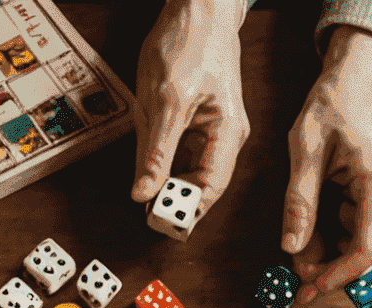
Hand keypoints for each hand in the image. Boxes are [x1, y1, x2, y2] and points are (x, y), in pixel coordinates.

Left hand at [131, 0, 249, 220]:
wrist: (197, 5)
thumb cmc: (189, 42)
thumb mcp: (165, 101)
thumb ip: (155, 153)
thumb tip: (143, 194)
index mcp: (228, 134)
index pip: (211, 189)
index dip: (185, 211)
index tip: (157, 222)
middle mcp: (225, 137)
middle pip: (199, 185)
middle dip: (172, 199)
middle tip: (143, 209)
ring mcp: (211, 130)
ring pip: (185, 171)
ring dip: (165, 181)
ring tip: (143, 188)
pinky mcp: (194, 123)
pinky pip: (179, 154)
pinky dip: (162, 162)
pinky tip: (147, 163)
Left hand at [284, 27, 371, 303]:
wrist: (362, 78)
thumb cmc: (334, 104)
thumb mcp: (305, 148)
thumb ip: (299, 202)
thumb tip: (291, 249)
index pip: (366, 252)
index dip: (336, 277)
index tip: (307, 287)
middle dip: (336, 274)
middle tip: (299, 269)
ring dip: (338, 260)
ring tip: (306, 239)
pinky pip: (371, 239)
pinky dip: (343, 244)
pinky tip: (322, 227)